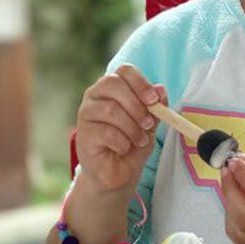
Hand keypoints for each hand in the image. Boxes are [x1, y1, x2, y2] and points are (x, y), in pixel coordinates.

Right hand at [75, 64, 166, 191]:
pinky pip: (105, 131)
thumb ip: (155, 107)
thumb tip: (161, 89)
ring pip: (110, 109)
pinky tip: (124, 148)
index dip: (140, 83)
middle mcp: (96, 96)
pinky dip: (122, 142)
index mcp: (114, 88)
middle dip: (136, 105)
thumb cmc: (133, 143)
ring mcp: (86, 114)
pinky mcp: (83, 134)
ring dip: (132, 127)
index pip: (124, 71)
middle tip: (148, 123)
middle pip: (112, 84)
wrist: (119, 172)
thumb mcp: (150, 124)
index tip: (154, 100)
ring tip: (139, 140)